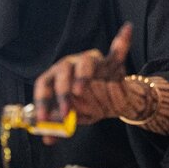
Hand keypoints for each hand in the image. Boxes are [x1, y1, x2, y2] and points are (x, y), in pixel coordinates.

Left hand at [33, 22, 134, 143]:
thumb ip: (60, 127)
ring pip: (85, 62)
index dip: (41, 100)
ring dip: (81, 76)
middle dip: (61, 92)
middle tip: (64, 112)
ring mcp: (91, 61)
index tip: (42, 118)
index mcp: (57, 76)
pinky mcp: (111, 62)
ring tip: (78, 90)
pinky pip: (117, 51)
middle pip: (62, 70)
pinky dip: (122, 41)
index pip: (44, 83)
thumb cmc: (87, 105)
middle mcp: (71, 64)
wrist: (112, 102)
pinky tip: (127, 29)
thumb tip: (47, 139)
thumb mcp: (73, 118)